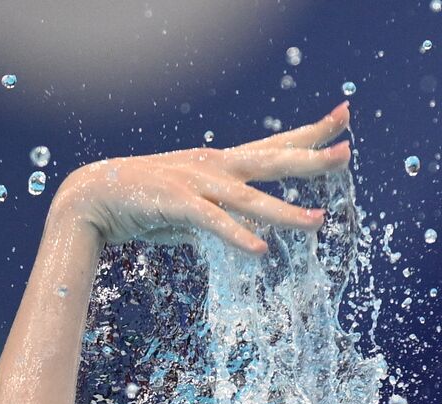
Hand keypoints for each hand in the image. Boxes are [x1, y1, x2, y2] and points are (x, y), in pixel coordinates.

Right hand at [51, 102, 352, 254]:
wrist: (92, 198)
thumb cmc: (149, 203)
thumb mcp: (200, 207)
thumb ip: (229, 214)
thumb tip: (256, 231)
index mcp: (224, 163)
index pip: (277, 143)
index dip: (312, 132)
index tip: (345, 117)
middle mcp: (216, 166)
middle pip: (273, 159)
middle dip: (312, 156)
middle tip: (348, 149)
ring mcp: (197, 183)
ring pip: (250, 198)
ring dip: (285, 213)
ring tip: (319, 222)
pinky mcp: (176, 204)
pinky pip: (213, 222)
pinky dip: (237, 235)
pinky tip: (261, 249)